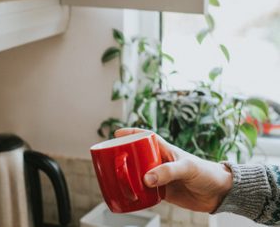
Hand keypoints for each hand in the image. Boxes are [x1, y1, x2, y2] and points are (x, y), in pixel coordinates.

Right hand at [115, 128, 232, 212]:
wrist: (217, 193)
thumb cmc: (205, 172)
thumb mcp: (187, 167)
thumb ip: (168, 171)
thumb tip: (146, 179)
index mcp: (165, 150)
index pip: (145, 137)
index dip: (131, 133)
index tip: (117, 133)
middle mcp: (160, 161)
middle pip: (138, 156)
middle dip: (125, 156)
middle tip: (111, 159)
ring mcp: (161, 176)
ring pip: (139, 173)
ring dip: (128, 175)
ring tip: (115, 178)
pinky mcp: (163, 191)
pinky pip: (145, 191)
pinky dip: (136, 192)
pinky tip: (129, 195)